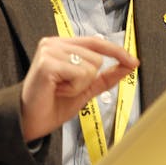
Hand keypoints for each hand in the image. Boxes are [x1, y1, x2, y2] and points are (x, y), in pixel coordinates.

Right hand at [21, 35, 138, 141]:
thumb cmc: (53, 104)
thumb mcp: (85, 89)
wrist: (31, 122)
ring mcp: (49, 50)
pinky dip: (73, 88)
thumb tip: (129, 66)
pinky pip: (80, 74)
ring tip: (61, 89)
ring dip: (79, 85)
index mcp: (62, 45)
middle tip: (66, 87)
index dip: (117, 52)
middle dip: (87, 79)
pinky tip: (57, 90)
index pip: (97, 42)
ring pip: (90, 66)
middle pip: (97, 57)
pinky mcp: (47, 62)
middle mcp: (54, 43)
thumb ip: (106, 76)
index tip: (134, 61)